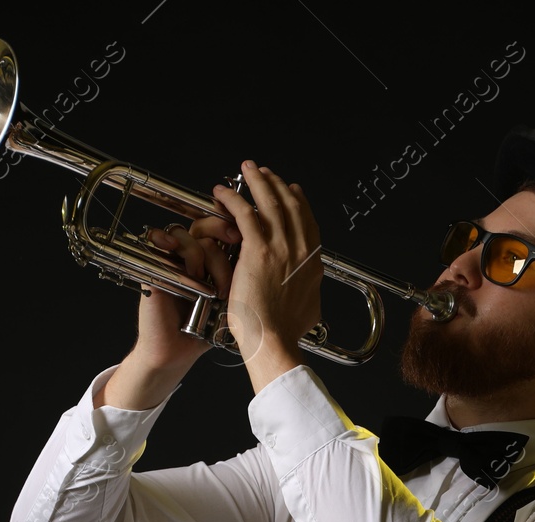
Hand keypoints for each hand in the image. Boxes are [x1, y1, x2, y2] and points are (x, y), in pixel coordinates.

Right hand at [130, 213, 240, 369]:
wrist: (178, 350)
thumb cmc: (205, 329)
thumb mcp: (232, 299)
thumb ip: (242, 275)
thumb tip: (263, 251)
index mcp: (212, 260)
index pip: (221, 227)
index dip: (233, 223)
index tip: (247, 232)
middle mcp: (191, 256)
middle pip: (205, 224)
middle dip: (221, 230)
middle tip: (235, 240)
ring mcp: (172, 260)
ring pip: (188, 235)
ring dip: (201, 254)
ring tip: (207, 282)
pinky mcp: (154, 265)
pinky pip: (157, 239)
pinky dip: (165, 238)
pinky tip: (172, 246)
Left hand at [211, 160, 321, 383]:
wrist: (274, 340)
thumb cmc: (285, 333)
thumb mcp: (309, 309)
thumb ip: (308, 294)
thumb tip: (310, 296)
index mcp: (313, 263)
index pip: (307, 221)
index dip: (298, 201)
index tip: (291, 190)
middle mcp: (300, 249)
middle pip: (291, 205)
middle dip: (277, 184)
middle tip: (265, 173)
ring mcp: (281, 247)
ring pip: (270, 202)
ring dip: (258, 181)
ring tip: (248, 169)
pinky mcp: (258, 250)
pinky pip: (244, 214)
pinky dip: (232, 199)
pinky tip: (221, 192)